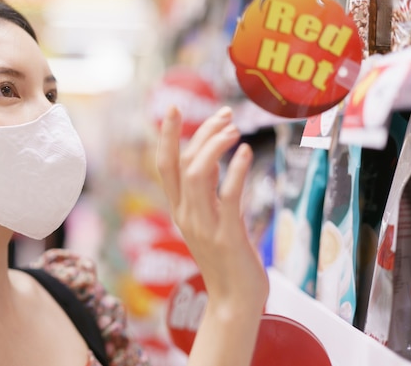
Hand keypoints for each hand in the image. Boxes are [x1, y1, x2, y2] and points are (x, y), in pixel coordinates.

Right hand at [156, 106, 267, 346]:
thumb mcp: (210, 221)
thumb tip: (213, 158)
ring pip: (198, 175)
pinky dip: (235, 171)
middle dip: (199, 133)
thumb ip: (207, 191)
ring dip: (215, 147)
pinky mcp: (227, 236)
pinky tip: (245, 153)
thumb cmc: (226, 260)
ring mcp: (205, 226)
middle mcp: (186, 215)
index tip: (172, 109)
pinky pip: (228, 197)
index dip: (165, 136)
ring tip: (234, 129)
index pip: (165, 166)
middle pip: (182, 164)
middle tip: (224, 114)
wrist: (234, 302)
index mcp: (180, 210)